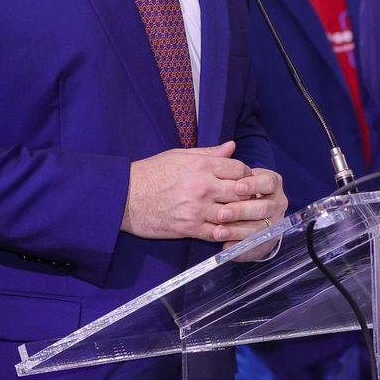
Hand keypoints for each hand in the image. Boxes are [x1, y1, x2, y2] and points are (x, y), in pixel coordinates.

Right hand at [123, 142, 281, 241]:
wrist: (126, 197)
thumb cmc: (151, 173)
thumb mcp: (180, 155)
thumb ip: (210, 153)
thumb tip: (232, 146)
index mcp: (202, 166)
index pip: (240, 169)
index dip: (247, 175)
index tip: (246, 180)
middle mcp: (204, 187)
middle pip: (241, 192)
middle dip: (249, 195)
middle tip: (253, 199)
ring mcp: (198, 209)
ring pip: (233, 213)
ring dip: (242, 215)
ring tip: (246, 215)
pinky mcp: (190, 228)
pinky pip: (218, 233)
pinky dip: (227, 232)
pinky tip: (231, 230)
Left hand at [221, 167, 287, 261]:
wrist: (246, 217)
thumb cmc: (237, 190)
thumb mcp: (233, 175)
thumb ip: (229, 162)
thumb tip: (229, 145)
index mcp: (272, 183)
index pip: (268, 182)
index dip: (254, 184)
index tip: (237, 186)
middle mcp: (277, 203)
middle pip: (264, 207)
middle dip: (242, 210)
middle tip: (222, 213)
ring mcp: (273, 224)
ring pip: (259, 228)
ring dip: (238, 230)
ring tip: (218, 231)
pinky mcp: (265, 242)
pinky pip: (254, 246)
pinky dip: (239, 246)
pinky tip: (224, 246)